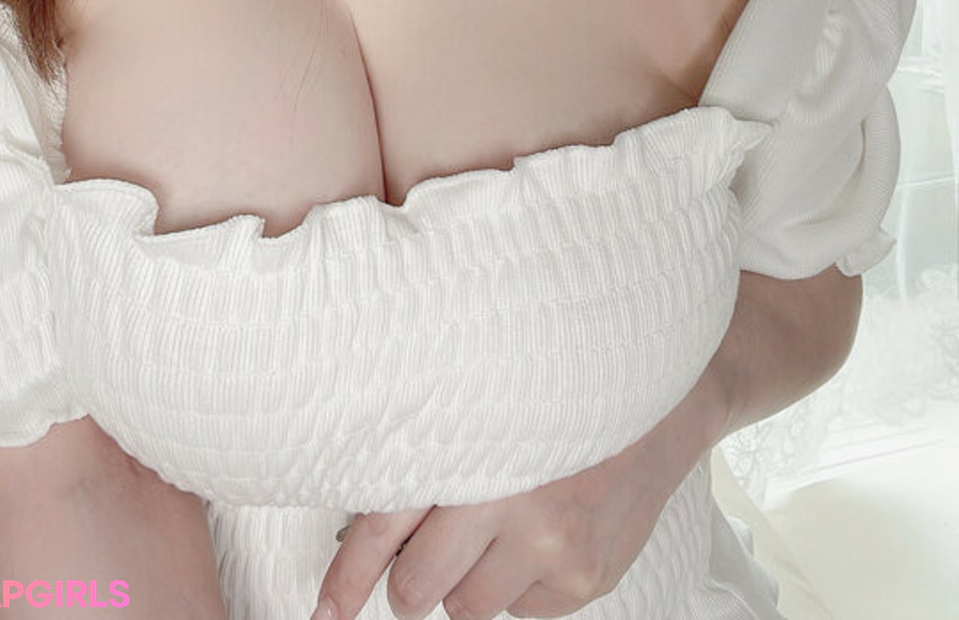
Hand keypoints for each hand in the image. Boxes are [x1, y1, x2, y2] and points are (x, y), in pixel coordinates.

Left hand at [311, 413, 699, 619]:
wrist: (663, 397)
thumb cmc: (558, 389)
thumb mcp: (486, 400)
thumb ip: (430, 449)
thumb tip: (364, 522)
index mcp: (475, 445)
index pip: (387, 525)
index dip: (348, 576)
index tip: (324, 610)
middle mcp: (516, 500)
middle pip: (419, 587)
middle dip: (411, 577)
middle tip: (427, 548)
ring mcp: (556, 549)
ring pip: (466, 609)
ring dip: (467, 581)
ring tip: (498, 528)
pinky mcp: (586, 580)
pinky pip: (520, 613)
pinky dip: (519, 585)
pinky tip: (541, 535)